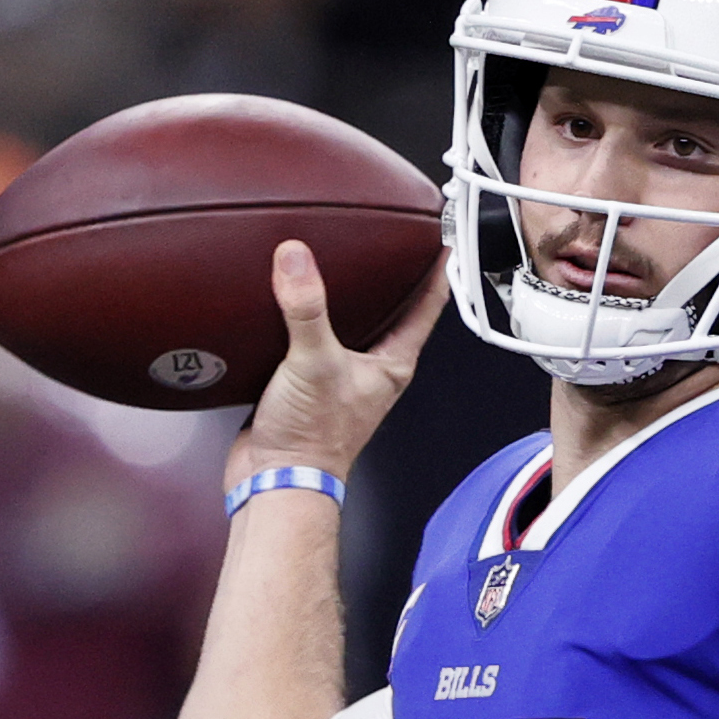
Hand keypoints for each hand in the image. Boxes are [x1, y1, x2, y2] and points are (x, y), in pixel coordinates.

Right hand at [228, 240, 446, 484]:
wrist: (276, 477)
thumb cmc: (314, 441)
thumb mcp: (314, 363)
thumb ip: (307, 309)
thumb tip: (297, 260)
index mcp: (392, 364)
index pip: (426, 308)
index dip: (437, 272)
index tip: (442, 241)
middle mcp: (372, 369)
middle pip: (393, 312)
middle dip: (393, 278)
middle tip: (393, 242)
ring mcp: (342, 375)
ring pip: (353, 324)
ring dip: (349, 296)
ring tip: (343, 262)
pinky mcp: (308, 380)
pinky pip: (314, 336)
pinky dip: (307, 316)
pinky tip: (292, 301)